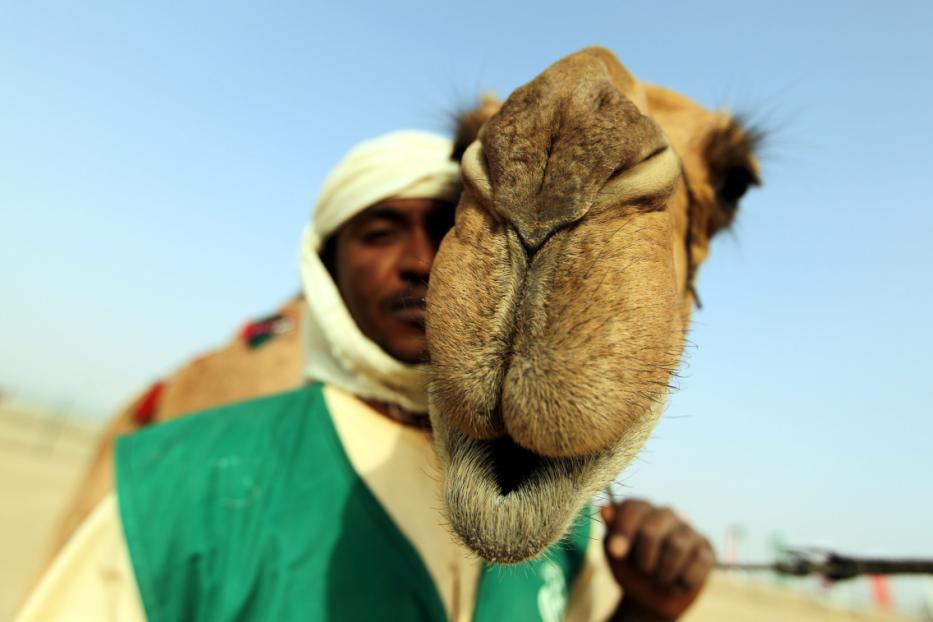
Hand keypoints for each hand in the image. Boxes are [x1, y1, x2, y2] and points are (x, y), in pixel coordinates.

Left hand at [601, 499, 714, 621]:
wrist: (651, 598)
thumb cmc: (630, 570)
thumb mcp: (615, 554)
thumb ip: (612, 532)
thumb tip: (604, 509)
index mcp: (641, 510)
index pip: (632, 507)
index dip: (623, 529)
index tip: (616, 552)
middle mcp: (665, 514)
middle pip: (651, 529)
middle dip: (643, 558)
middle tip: (643, 569)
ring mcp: (688, 530)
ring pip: (676, 545)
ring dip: (663, 572)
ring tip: (660, 578)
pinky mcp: (706, 550)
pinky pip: (698, 562)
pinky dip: (683, 580)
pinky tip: (678, 583)